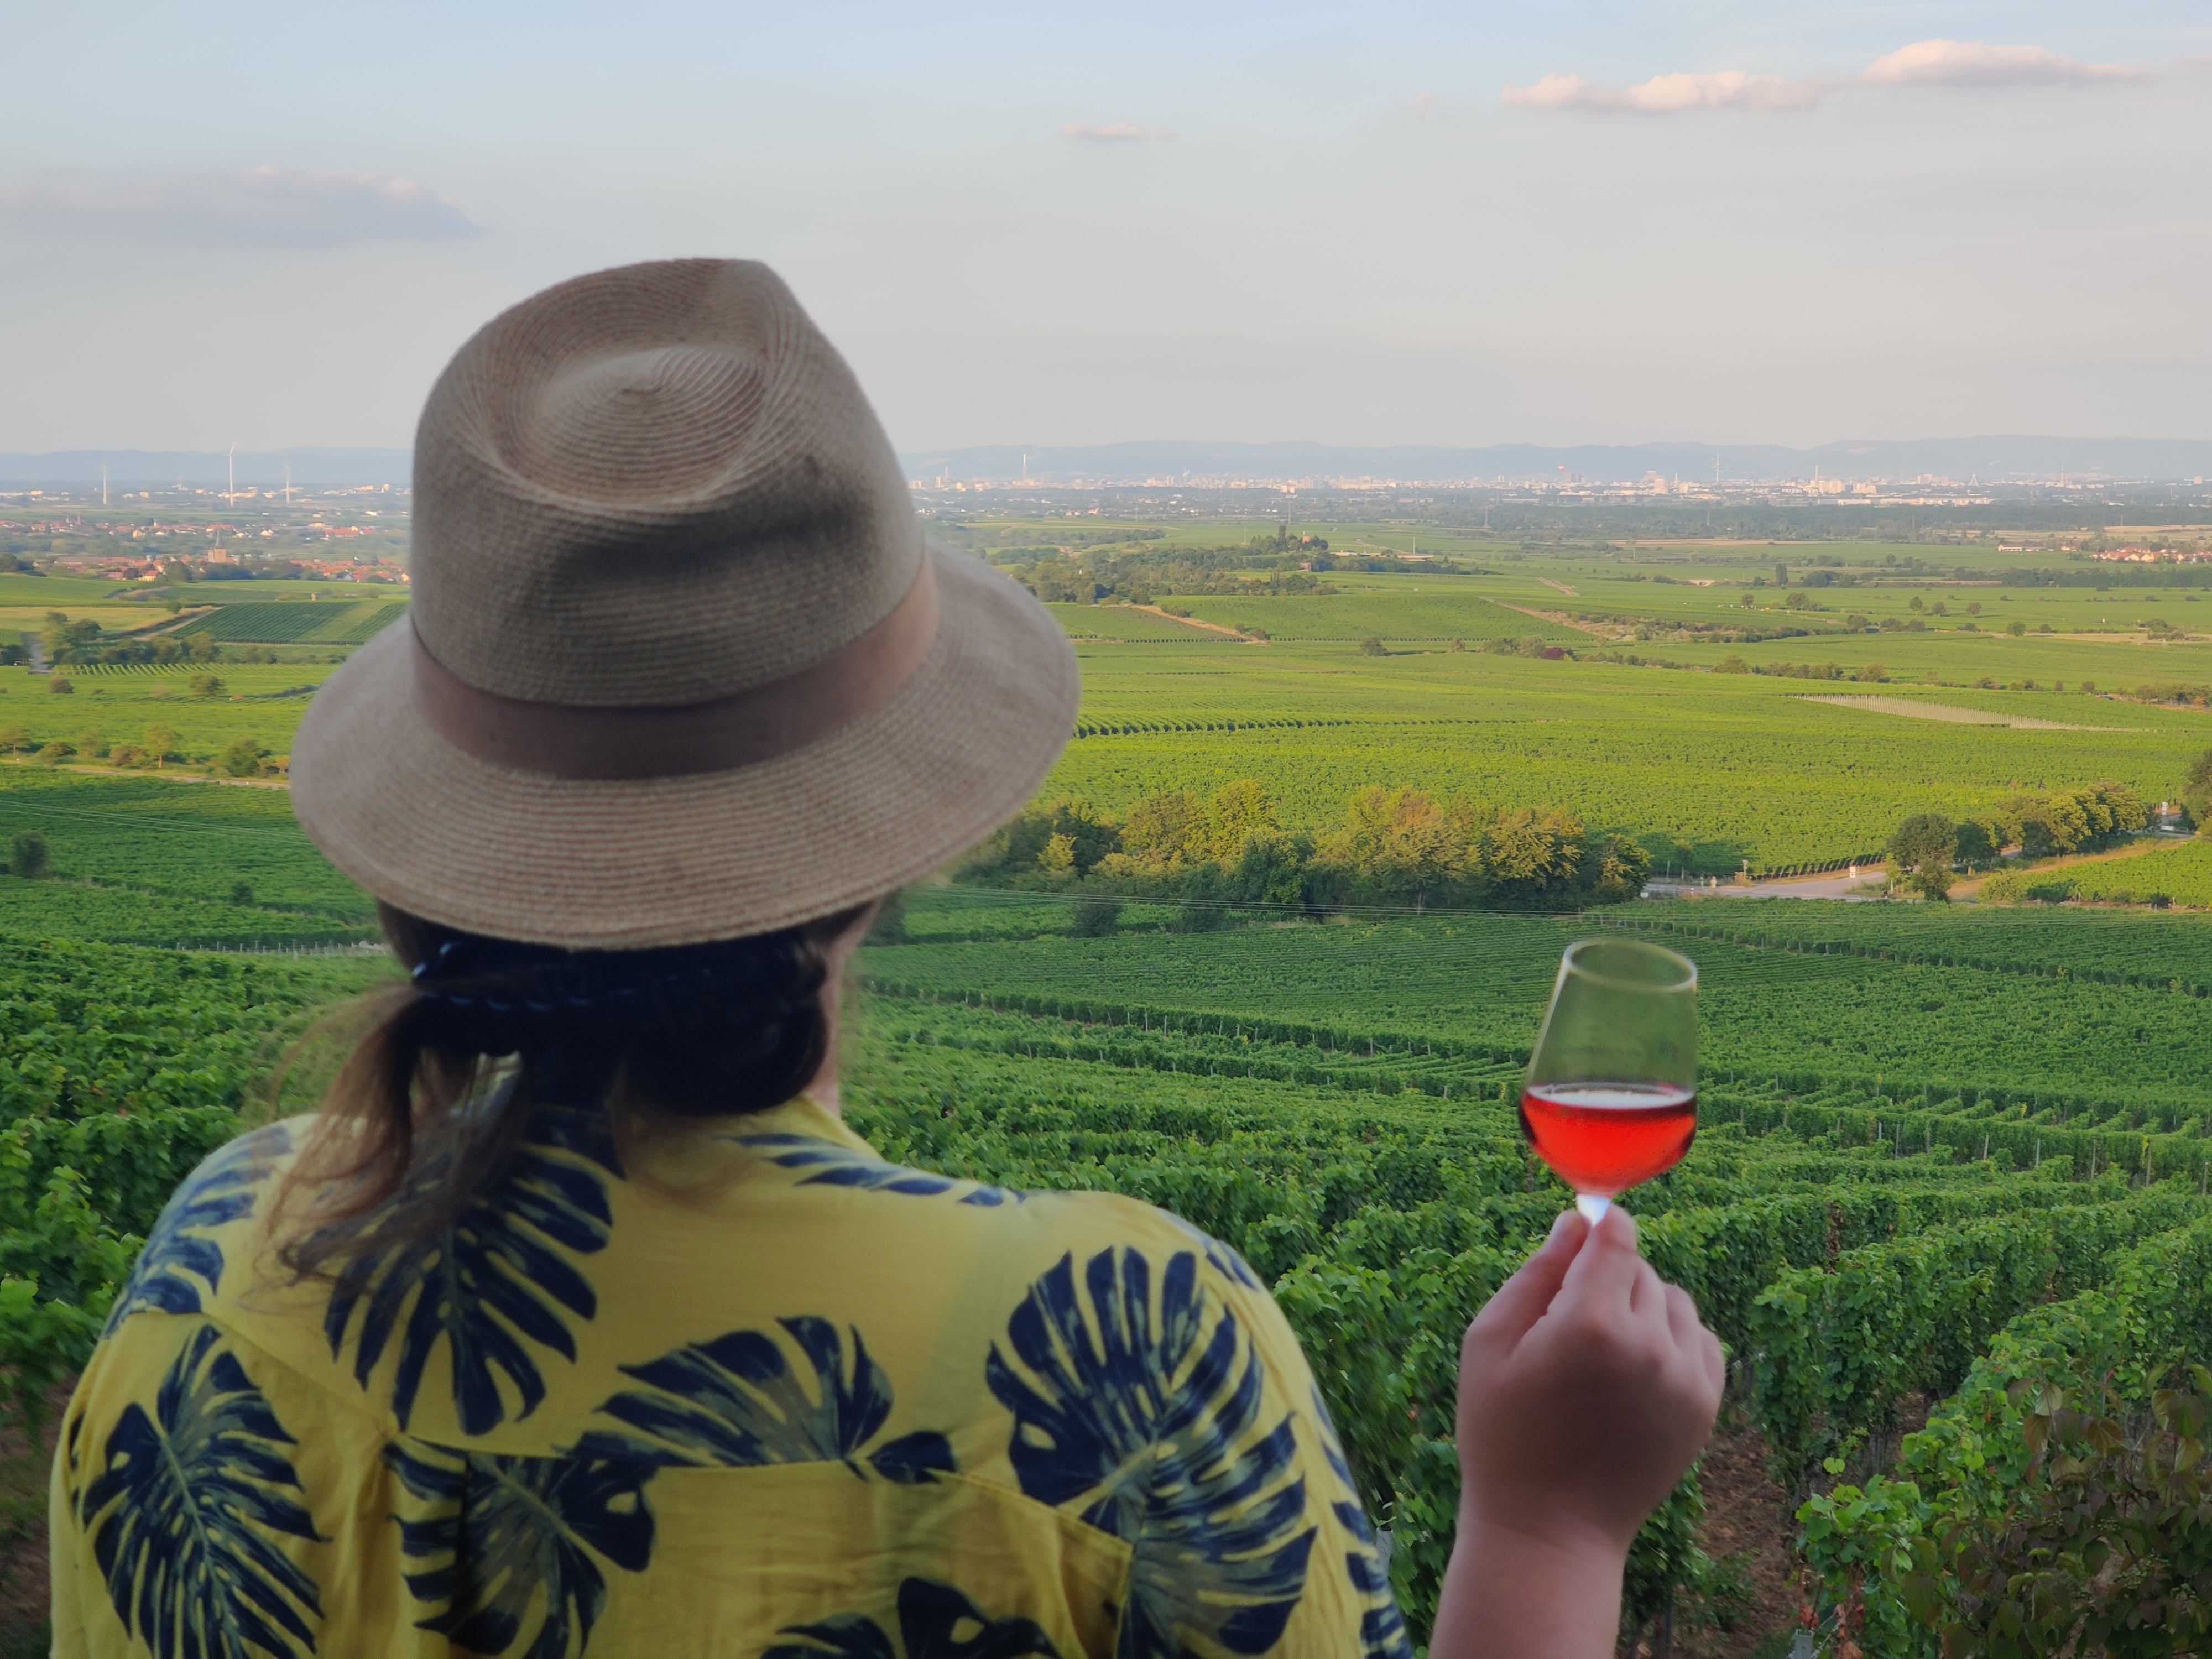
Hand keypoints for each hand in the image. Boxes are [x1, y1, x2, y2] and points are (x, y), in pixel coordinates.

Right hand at [1459, 1206, 1723, 1552]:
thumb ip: (1536, 1274)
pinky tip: (1634, 1368)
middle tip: (1566, 1325)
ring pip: (1674, 1301)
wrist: (1549, 1532)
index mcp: (1590, 1323)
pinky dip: (1671, 1339)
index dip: (1599, 1225)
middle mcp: (1649, 1345)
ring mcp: (1684, 1379)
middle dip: (1606, 1279)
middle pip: (1640, 1269)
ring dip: (1641, 1307)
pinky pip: (1700, 1339)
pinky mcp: (1705, 1407)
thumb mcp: (1490, 1343)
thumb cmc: (1502, 1434)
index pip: (1616, 1237)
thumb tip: (1575, 1223)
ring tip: (1601, 1350)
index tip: (1585, 1225)